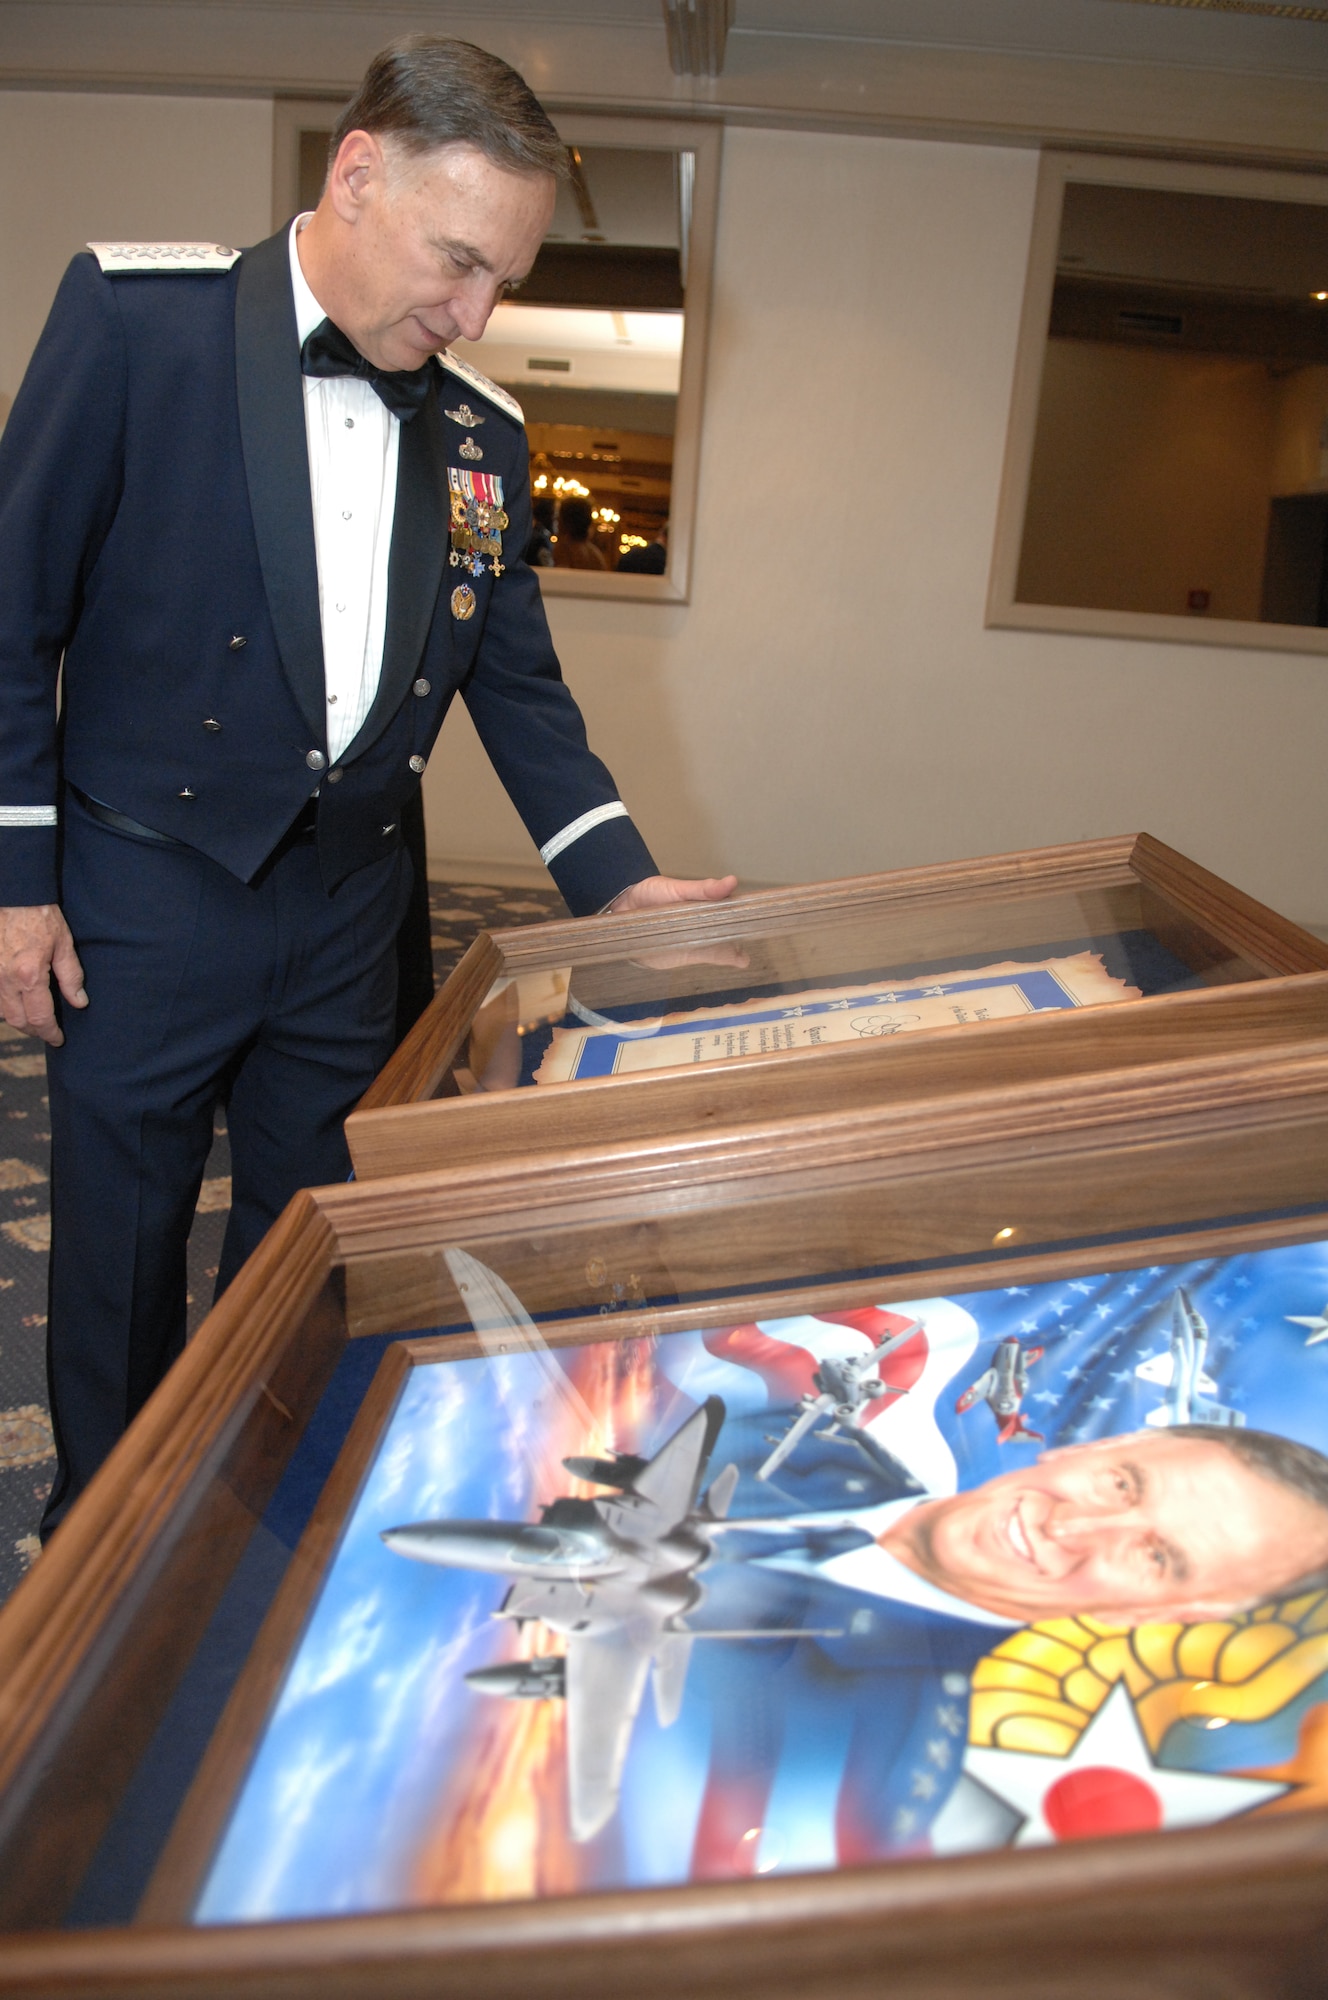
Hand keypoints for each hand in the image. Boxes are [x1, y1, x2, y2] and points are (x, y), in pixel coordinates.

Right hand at [0, 905, 86, 1046]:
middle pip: (17, 1020)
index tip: (58, 1039)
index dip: (50, 1033)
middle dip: (34, 1031)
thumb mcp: (63, 944)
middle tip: (48, 1032)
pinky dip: (4, 1005)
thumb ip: (71, 976)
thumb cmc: (40, 916)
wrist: (13, 894)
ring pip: (1, 1011)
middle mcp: (5, 979)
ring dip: (18, 1020)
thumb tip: (79, 1002)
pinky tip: (17, 1003)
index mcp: (29, 976)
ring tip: (34, 1020)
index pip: (40, 1018)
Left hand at [605, 874, 746, 972]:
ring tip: (745, 957)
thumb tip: (732, 881)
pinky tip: (738, 960)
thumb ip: (702, 889)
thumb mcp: (677, 888)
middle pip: (728, 930)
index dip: (744, 912)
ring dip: (732, 951)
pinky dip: (722, 958)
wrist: (622, 909)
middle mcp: (703, 922)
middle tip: (755, 939)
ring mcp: (696, 939)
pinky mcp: (685, 953)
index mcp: (703, 903)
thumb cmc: (651, 894)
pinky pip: (706, 956)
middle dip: (741, 935)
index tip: (761, 915)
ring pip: (720, 945)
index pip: (729, 907)